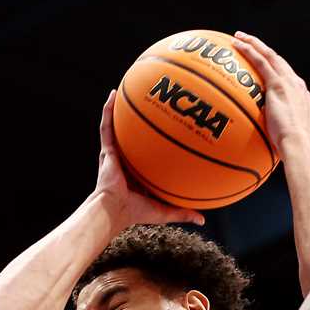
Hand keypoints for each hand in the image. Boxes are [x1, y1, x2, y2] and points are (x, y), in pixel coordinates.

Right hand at [94, 90, 204, 227]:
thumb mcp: (164, 211)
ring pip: (119, 125)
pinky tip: (113, 94)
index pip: (148, 153)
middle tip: (154, 102)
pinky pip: (107, 126)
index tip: (169, 130)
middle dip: (141, 120)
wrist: (113, 210)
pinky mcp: (107, 150)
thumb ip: (183, 213)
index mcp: (138, 172)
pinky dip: (109, 110)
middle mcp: (127, 159)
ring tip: (129, 87)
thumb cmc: (134, 213)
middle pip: (135, 135)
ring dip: (123, 107)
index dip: (156, 142)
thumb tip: (203, 221)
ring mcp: (115, 153)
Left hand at [232, 31, 309, 152]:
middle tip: (248, 42)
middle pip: (278, 61)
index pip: (286, 75)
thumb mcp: (285, 137)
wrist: (297, 144)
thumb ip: (276, 132)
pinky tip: (235, 44)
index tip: (263, 64)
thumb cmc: (290, 148)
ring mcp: (288, 82)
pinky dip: (249, 50)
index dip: (274, 67)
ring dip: (254, 44)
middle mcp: (296, 84)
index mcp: (300, 95)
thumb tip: (265, 142)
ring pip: (269, 55)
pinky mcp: (277, 83)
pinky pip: (260, 61)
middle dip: (263, 49)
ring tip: (239, 37)